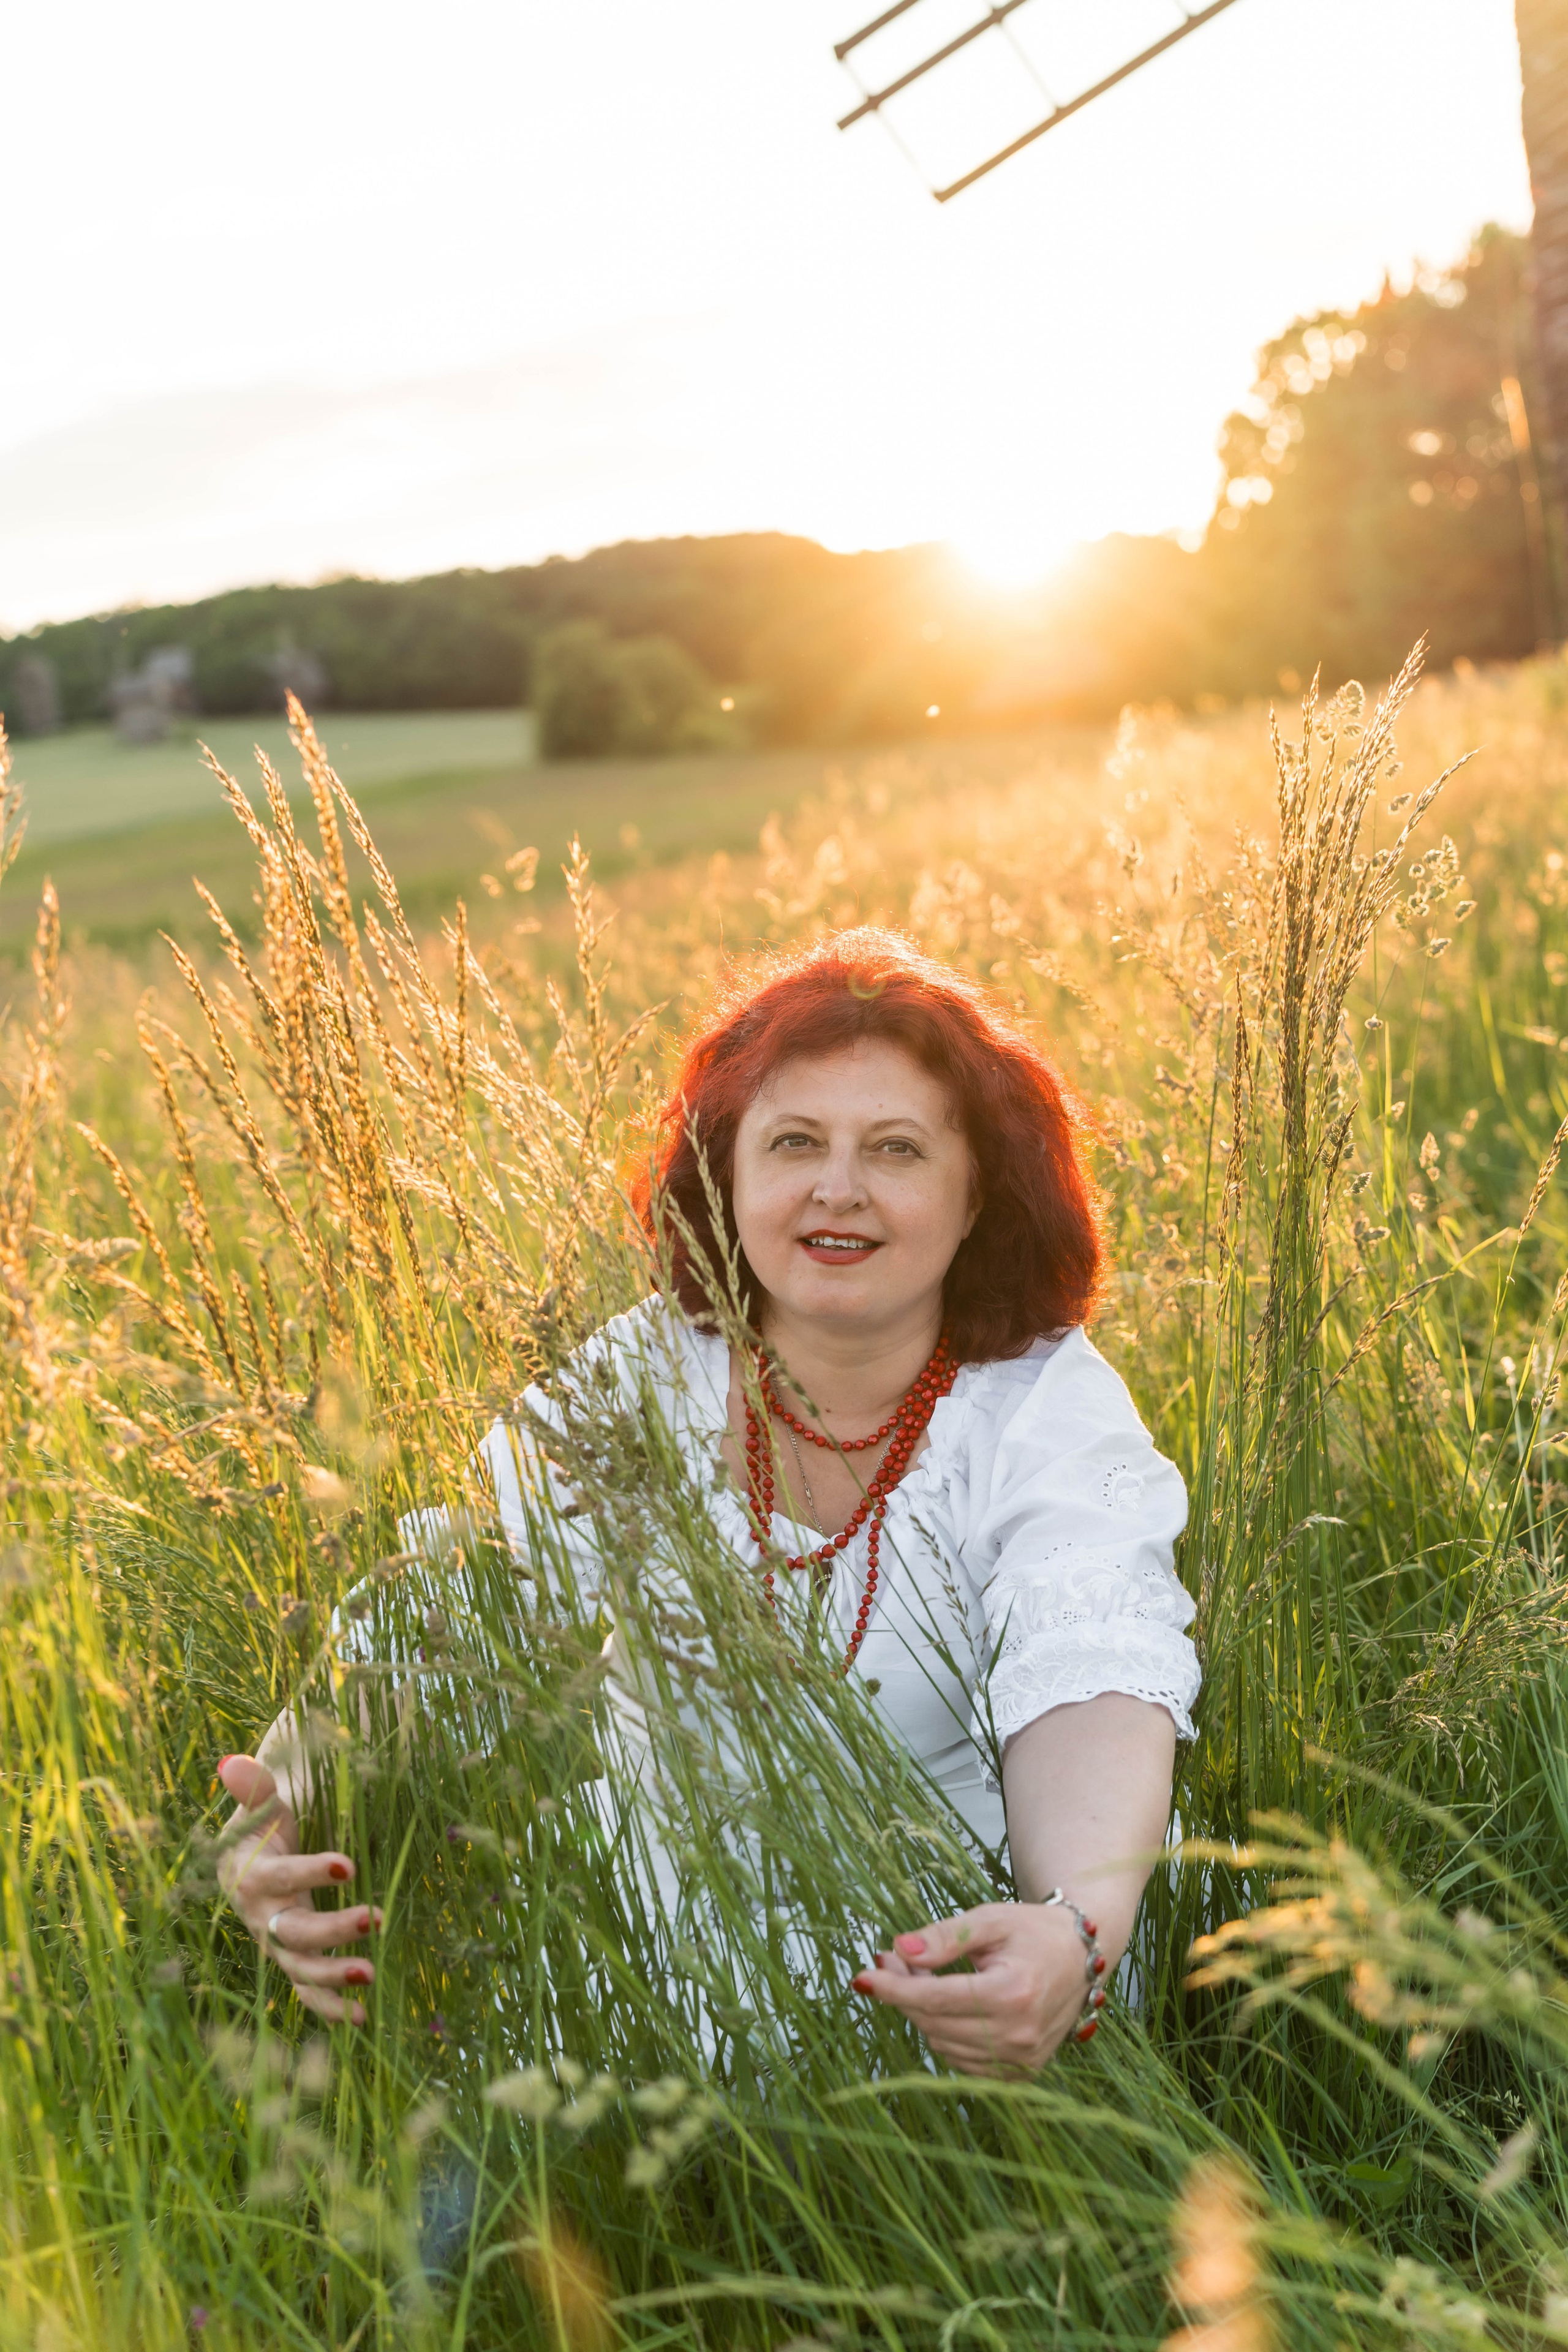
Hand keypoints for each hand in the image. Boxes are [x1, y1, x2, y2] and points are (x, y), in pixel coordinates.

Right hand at [216, 1754, 381, 2025]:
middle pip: (292, 1930)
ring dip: (333, 1975)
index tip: (350, 1865)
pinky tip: (362, 2019)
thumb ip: (252, 1786)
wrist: (251, 1855)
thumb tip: (232, 1763)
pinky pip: (306, 1991)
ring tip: (370, 1975)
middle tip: (375, 1918)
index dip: (311, 1871)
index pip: (280, 1876)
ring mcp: (275, 1943)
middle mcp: (260, 1915)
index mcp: (250, 1874)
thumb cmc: (262, 1824)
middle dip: (331, 1930)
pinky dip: (329, 2008)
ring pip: (300, 1966)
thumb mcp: (260, 1803)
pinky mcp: (292, 1959)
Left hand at [850, 1900, 1092, 2074]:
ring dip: (921, 2014)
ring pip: (943, 2045)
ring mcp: (1022, 2059)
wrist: (1081, 1956)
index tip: (864, 1974)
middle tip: (891, 1960)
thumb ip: (945, 1936)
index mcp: (1013, 1992)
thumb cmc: (1034, 1932)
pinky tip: (946, 2006)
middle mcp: (1019, 2034)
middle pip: (934, 2023)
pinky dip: (945, 2035)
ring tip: (919, 1977)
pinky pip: (963, 2062)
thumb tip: (900, 1949)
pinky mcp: (1022, 2073)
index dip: (894, 1987)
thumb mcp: (990, 1919)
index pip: (936, 1998)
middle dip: (903, 1993)